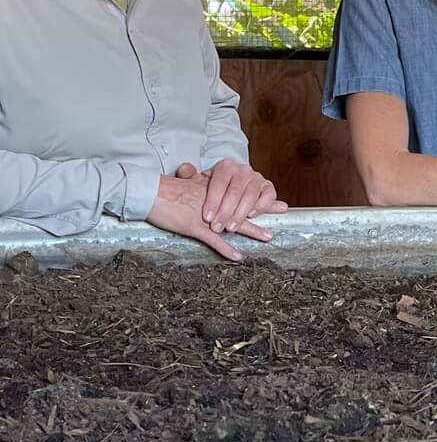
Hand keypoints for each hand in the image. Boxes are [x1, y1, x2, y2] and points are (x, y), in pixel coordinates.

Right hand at [148, 174, 276, 260]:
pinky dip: (226, 249)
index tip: (274, 195)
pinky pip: (214, 240)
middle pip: (243, 205)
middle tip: (284, 210)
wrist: (148, 193)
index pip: (240, 192)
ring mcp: (205, 215)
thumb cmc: (165, 190)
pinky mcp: (194, 227)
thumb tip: (208, 187)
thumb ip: (201, 187)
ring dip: (252, 230)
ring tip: (268, 236)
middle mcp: (213, 201)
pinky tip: (237, 256)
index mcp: (213, 191)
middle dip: (264, 209)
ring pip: (233, 223)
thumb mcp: (188, 184)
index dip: (257, 195)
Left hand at [176, 159, 286, 233]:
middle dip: (226, 212)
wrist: (230, 187)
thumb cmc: (214, 188)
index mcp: (225, 167)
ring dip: (241, 213)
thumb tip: (183, 169)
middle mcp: (242, 170)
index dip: (213, 201)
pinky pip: (268, 195)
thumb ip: (188, 176)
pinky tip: (251, 215)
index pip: (219, 182)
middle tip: (217, 227)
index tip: (206, 217)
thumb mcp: (199, 182)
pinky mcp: (268, 187)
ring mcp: (257, 178)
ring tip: (231, 227)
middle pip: (236, 190)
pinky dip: (261, 206)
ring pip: (251, 195)